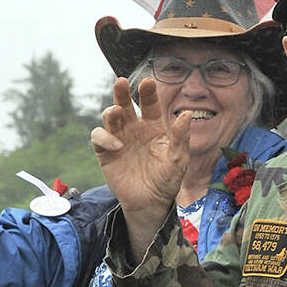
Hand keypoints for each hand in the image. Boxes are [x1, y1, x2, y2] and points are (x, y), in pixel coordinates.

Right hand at [91, 77, 190, 254]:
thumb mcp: (179, 159)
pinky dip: (104, 137)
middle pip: (125, 104)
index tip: (148, 82)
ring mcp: (119, 139)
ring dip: (111, 111)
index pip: (149, 104)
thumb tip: (187, 114)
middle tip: (121, 83)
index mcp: (153, 127)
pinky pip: (98, 137)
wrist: (150, 203)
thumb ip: (181, 137)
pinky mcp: (105, 153)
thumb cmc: (167, 181)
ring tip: (116, 112)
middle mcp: (134, 129)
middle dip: (121, 92)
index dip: (148, 93)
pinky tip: (116, 145)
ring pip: (110, 117)